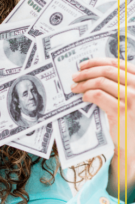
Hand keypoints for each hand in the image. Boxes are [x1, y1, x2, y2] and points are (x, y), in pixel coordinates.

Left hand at [71, 58, 134, 202]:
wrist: (132, 142)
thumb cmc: (127, 118)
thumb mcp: (126, 97)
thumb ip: (117, 83)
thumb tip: (93, 69)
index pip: (117, 63)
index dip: (98, 61)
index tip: (83, 64)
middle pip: (107, 71)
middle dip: (88, 71)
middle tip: (75, 76)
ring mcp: (130, 98)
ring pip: (101, 82)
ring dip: (84, 83)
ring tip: (75, 87)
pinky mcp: (121, 110)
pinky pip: (98, 95)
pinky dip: (87, 94)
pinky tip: (83, 98)